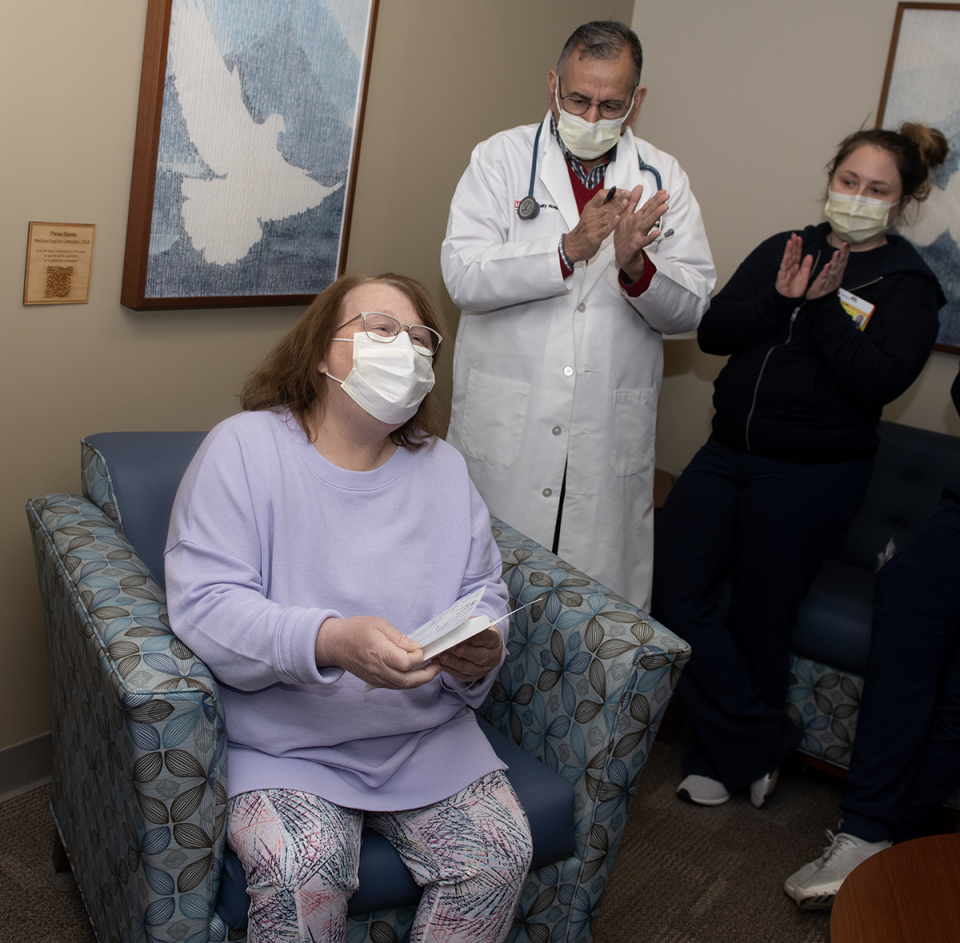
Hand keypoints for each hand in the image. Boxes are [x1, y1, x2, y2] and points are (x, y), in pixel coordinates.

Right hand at [315, 616, 440, 689]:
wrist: (335, 643)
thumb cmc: (356, 630)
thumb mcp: (380, 624)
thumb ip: (399, 638)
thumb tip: (415, 647)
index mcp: (380, 652)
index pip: (406, 663)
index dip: (419, 657)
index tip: (421, 648)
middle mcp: (378, 669)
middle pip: (407, 680)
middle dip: (426, 676)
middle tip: (437, 667)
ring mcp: (375, 678)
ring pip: (402, 686)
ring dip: (419, 681)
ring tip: (430, 670)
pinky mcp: (374, 681)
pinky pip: (394, 686)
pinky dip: (407, 682)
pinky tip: (414, 673)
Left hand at [435, 626, 502, 682]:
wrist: (479, 646)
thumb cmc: (475, 632)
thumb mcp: (474, 625)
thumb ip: (467, 624)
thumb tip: (453, 623)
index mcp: (494, 641)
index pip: (490, 639)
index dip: (481, 639)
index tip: (472, 638)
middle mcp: (491, 657)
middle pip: (480, 656)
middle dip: (468, 653)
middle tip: (457, 650)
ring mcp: (481, 669)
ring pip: (469, 668)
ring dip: (454, 663)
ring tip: (443, 658)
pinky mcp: (470, 676)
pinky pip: (459, 674)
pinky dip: (448, 669)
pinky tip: (439, 664)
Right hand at [564, 187, 630, 263]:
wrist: (572, 246)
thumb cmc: (583, 231)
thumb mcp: (589, 214)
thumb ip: (600, 206)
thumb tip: (613, 196)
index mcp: (590, 208)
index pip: (602, 195)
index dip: (614, 192)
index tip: (623, 192)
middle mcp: (591, 215)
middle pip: (607, 205)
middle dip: (619, 199)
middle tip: (628, 194)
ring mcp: (593, 226)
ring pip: (607, 216)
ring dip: (618, 209)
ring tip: (626, 202)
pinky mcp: (594, 237)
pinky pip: (604, 229)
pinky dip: (612, 224)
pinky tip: (618, 219)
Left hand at [614, 185, 669, 281]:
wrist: (621, 254)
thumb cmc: (625, 235)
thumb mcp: (626, 216)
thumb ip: (632, 202)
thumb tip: (639, 186)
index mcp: (637, 218)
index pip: (648, 206)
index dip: (655, 198)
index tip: (664, 191)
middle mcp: (640, 225)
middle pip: (650, 212)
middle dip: (658, 203)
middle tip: (667, 196)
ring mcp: (639, 234)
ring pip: (648, 223)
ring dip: (656, 215)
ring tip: (664, 207)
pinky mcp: (636, 245)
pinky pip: (643, 240)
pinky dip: (650, 237)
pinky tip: (657, 232)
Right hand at [775, 233, 813, 297]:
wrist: (789, 300)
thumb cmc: (795, 290)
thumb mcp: (804, 276)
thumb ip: (806, 266)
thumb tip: (809, 255)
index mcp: (796, 267)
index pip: (797, 254)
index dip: (798, 246)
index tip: (800, 237)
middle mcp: (790, 268)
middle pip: (792, 254)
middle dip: (793, 244)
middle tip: (794, 235)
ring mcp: (785, 272)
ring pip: (787, 259)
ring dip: (788, 250)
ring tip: (790, 242)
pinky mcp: (782, 278)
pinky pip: (784, 269)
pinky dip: (785, 262)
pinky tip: (786, 256)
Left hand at [805, 242, 849, 299]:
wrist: (818, 303)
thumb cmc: (823, 289)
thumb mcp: (831, 276)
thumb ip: (834, 267)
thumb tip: (839, 257)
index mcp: (837, 274)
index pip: (842, 261)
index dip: (845, 252)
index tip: (847, 243)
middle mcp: (835, 277)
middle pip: (840, 264)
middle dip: (843, 254)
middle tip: (845, 244)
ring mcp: (829, 281)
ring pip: (833, 270)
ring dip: (836, 261)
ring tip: (837, 252)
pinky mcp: (821, 285)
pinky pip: (824, 277)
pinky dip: (826, 271)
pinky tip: (828, 265)